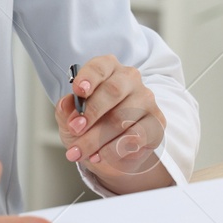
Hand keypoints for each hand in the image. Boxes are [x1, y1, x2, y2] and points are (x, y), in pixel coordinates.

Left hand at [54, 55, 172, 194]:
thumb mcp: (70, 119)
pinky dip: (113, 149)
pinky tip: (100, 155)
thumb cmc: (90, 127)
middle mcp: (129, 80)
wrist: (109, 154)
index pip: (100, 67)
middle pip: (113, 91)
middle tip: (75, 130)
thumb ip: (66, 110)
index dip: (89, 77)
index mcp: (108, 69)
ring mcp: (146, 100)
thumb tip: (65, 104)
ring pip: (122, 117)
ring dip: (97, 138)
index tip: (79, 91)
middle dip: (91, 113)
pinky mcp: (156, 123)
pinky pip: (136, 136)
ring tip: (80, 151)